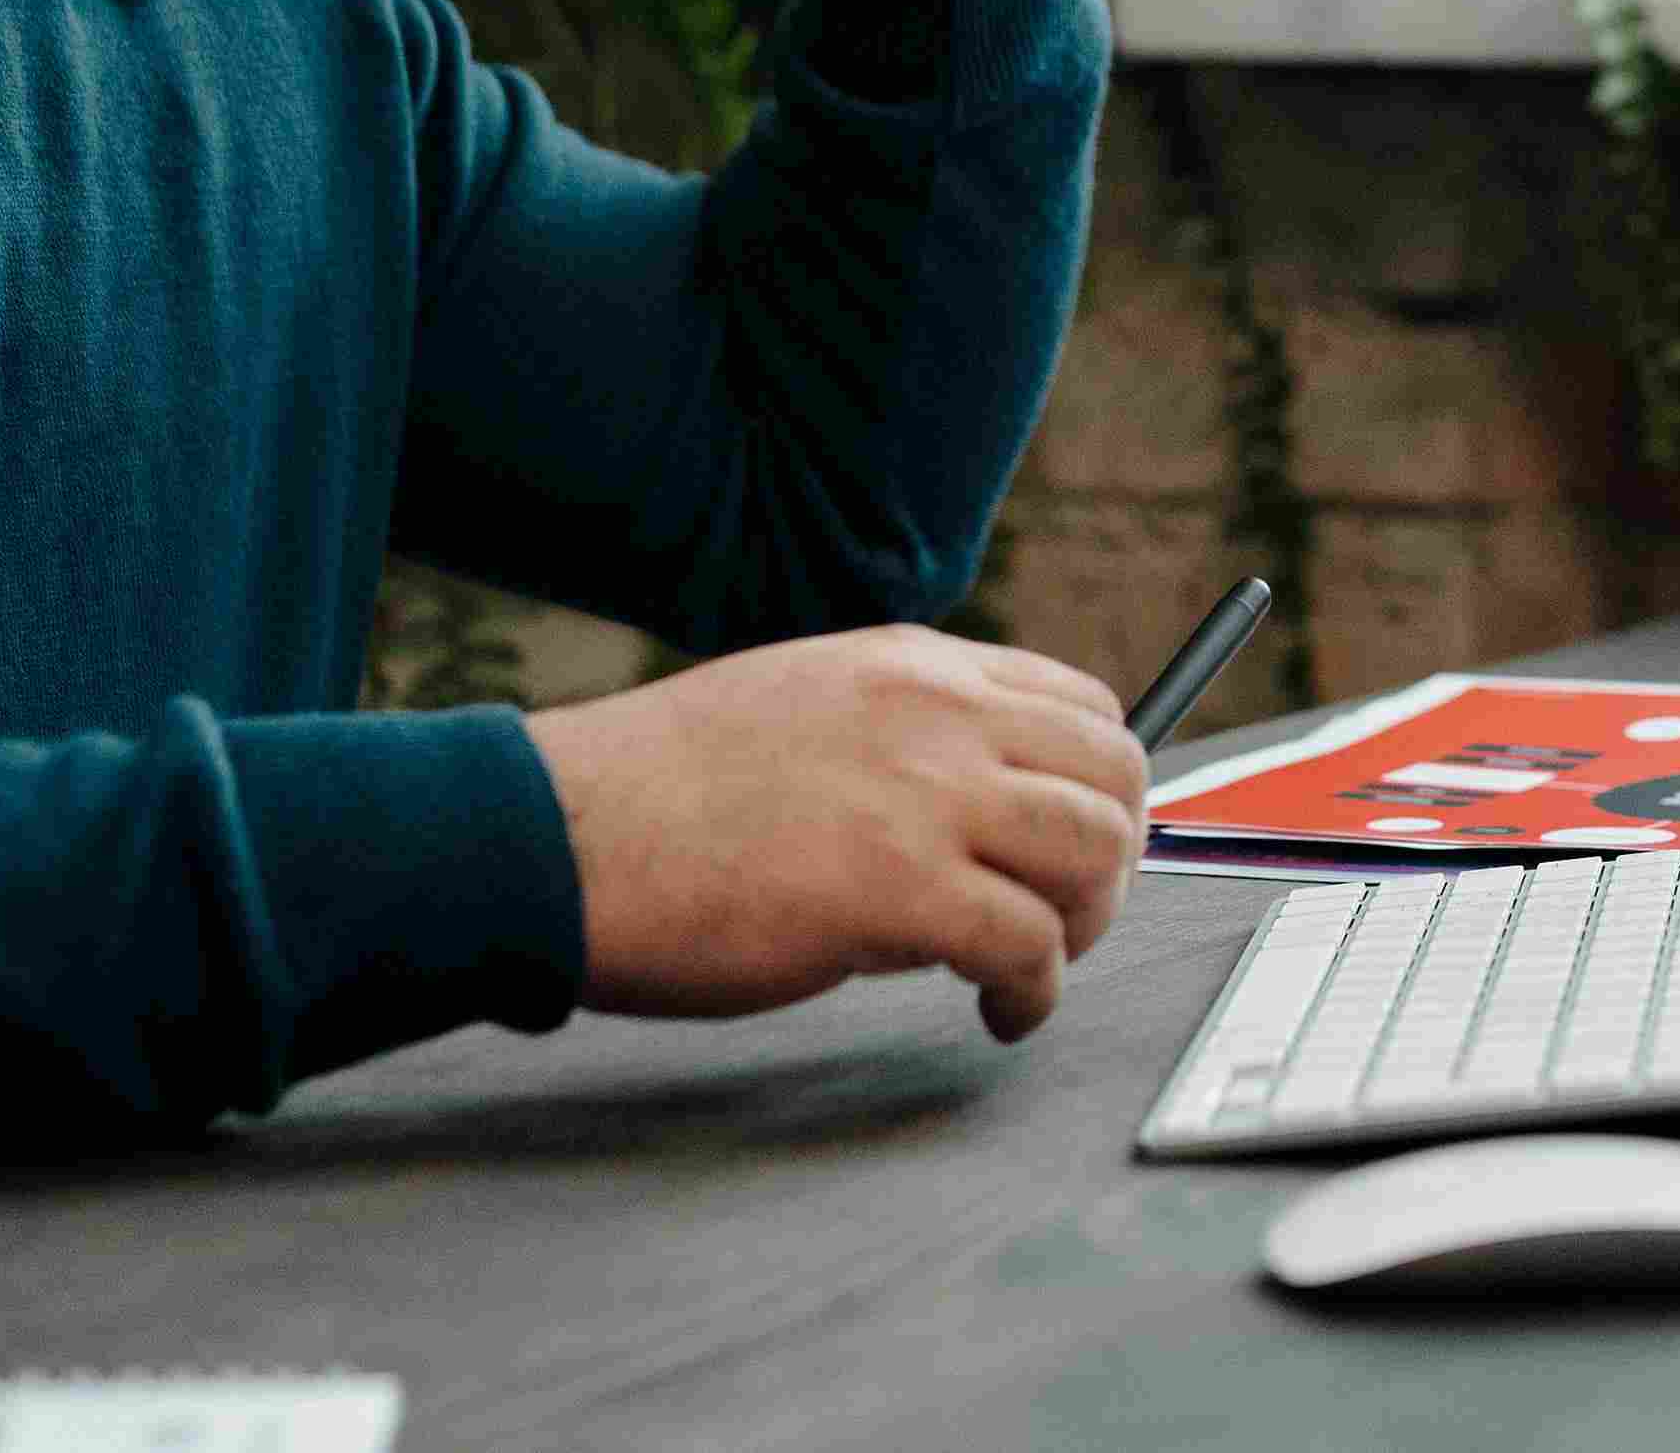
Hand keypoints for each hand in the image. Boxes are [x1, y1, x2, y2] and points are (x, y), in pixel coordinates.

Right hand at [521, 624, 1148, 1040]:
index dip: (1096, 786)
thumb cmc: (656, 791)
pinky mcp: (901, 892)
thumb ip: (893, 736)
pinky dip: (1036, 993)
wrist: (565, 831)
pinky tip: (996, 1012)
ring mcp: (924, 797)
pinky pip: (1032, 946)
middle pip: (1114, 772)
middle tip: (1069, 916)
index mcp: (909, 665)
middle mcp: (935, 714)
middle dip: (1113, 855)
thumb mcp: (799, 706)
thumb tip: (967, 819)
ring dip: (1085, 924)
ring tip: (1028, 966)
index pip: (1078, 703)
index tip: (1071, 845)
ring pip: (1094, 850)